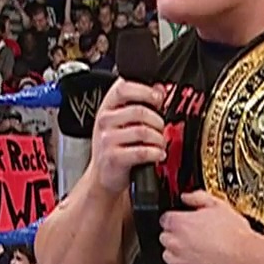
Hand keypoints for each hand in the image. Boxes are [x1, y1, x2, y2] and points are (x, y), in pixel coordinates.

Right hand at [89, 78, 165, 194]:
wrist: (103, 176)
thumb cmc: (114, 146)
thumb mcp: (122, 121)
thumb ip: (140, 103)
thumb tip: (160, 89)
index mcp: (107, 107)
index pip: (123, 88)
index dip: (145, 91)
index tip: (158, 99)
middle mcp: (104, 121)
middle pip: (139, 111)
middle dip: (157, 121)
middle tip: (160, 128)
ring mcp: (107, 140)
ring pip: (143, 131)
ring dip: (158, 138)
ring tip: (159, 143)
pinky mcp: (114, 158)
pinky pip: (142, 152)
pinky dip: (156, 153)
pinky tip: (158, 154)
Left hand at [158, 192, 260, 263]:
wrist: (247, 262)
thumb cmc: (235, 236)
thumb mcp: (218, 205)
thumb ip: (198, 198)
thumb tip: (188, 197)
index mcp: (179, 223)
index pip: (166, 219)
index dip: (177, 220)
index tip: (185, 222)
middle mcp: (174, 244)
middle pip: (166, 238)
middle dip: (177, 237)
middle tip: (195, 237)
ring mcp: (179, 263)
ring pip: (170, 257)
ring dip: (179, 254)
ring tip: (199, 252)